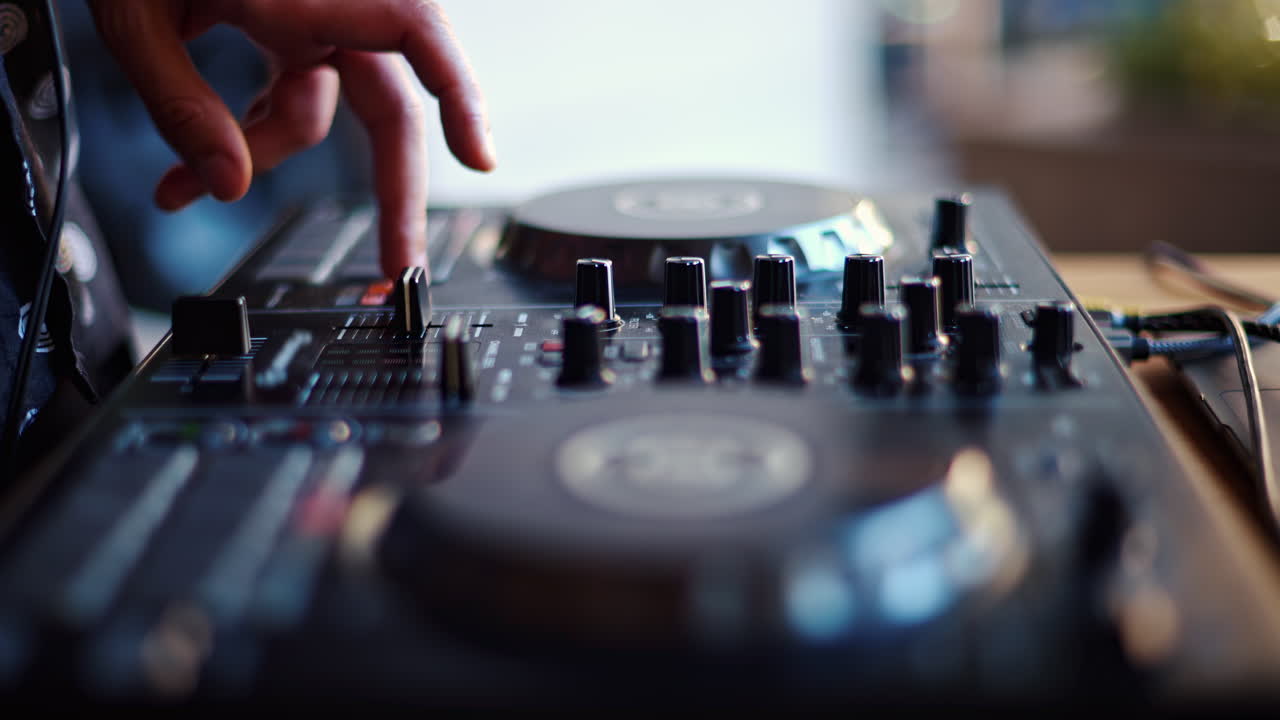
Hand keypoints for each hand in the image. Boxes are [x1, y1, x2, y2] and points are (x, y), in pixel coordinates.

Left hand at [87, 0, 496, 279]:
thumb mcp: (133, 17)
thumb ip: (180, 102)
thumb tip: (225, 183)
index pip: (416, 33)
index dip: (461, 96)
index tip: (480, 159)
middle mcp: (330, 1)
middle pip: (388, 105)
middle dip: (390, 193)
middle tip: (396, 265)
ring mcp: (313, 14)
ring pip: (320, 111)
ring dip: (261, 154)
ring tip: (182, 188)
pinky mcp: (287, 23)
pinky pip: (292, 92)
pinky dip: (251, 130)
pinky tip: (198, 162)